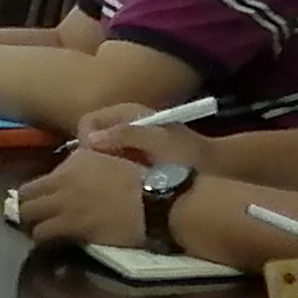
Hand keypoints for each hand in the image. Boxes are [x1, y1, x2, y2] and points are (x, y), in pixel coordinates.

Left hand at [10, 144, 150, 247]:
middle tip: (34, 224)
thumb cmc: (145, 175)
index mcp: (73, 163)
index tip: (36, 206)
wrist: (159, 200)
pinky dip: (46, 242)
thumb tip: (76, 158)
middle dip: (26, 214)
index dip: (29, 198)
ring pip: (31, 222)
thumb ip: (90, 156)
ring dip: (35, 230)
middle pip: (24, 203)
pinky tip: (54, 247)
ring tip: (44, 237)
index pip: (32, 184)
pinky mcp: (75, 228)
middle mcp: (63, 183)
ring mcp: (66, 207)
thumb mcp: (115, 153)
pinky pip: (47, 236)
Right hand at [75, 111, 212, 171]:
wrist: (212, 168)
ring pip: (100, 152)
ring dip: (101, 166)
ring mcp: (129, 139)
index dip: (85, 141)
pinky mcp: (134, 156)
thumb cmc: (185, 154)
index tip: (91, 163)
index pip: (88, 122)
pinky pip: (111, 163)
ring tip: (112, 183)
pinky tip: (122, 185)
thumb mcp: (156, 141)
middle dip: (90, 156)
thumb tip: (90, 142)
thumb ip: (124, 135)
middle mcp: (125, 122)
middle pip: (91, 137)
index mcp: (128, 111)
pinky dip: (111, 173)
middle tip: (100, 177)